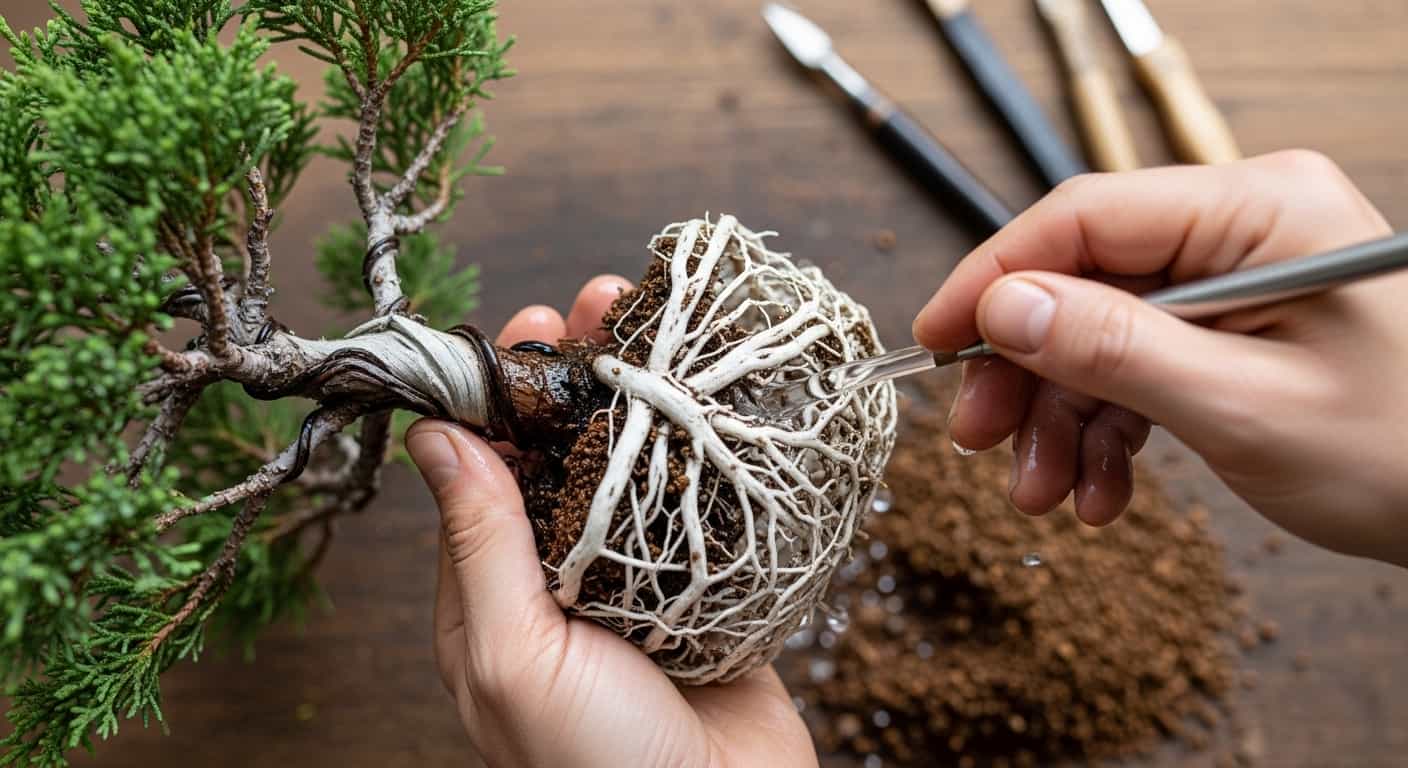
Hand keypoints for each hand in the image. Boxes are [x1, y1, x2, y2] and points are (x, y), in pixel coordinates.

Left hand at [406, 276, 816, 767]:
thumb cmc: (597, 767)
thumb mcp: (516, 656)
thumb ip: (481, 545)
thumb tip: (433, 436)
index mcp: (495, 601)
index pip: (485, 472)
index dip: (502, 394)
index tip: (526, 329)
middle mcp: (562, 584)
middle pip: (564, 456)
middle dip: (580, 378)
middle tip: (600, 305)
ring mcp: (640, 586)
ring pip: (637, 470)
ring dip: (647, 396)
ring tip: (660, 325)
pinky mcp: (711, 594)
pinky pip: (704, 508)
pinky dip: (710, 450)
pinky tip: (720, 397)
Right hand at [912, 150, 1407, 565]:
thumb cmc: (1406, 454)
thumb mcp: (1242, 405)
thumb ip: (1114, 348)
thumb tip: (1001, 306)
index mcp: (1258, 210)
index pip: (1085, 217)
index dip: (995, 279)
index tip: (933, 342)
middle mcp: (1243, 229)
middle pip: (1084, 281)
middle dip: (1027, 372)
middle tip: (980, 442)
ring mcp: (1239, 280)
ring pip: (1101, 335)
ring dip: (1061, 421)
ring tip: (1045, 498)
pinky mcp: (1236, 330)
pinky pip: (1141, 368)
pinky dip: (1108, 434)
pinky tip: (1100, 495)